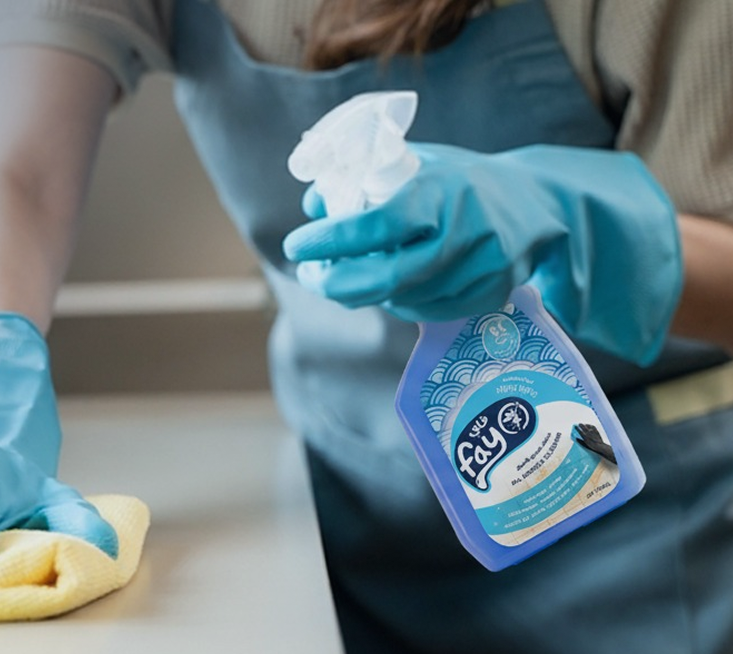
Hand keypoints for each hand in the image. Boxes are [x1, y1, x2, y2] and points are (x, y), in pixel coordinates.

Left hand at [283, 142, 681, 365]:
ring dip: (364, 294)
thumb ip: (361, 177)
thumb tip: (314, 203)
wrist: (536, 203)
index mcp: (441, 189)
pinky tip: (388, 289)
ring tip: (344, 278)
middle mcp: (465, 229)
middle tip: (309, 275)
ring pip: (404, 299)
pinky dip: (400, 304)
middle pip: (387, 277)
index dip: (330, 240)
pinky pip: (430, 312)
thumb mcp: (415, 162)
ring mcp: (483, 267)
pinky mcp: (493, 294)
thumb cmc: (459, 181)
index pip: (377, 224)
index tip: (297, 245)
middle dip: (336, 283)